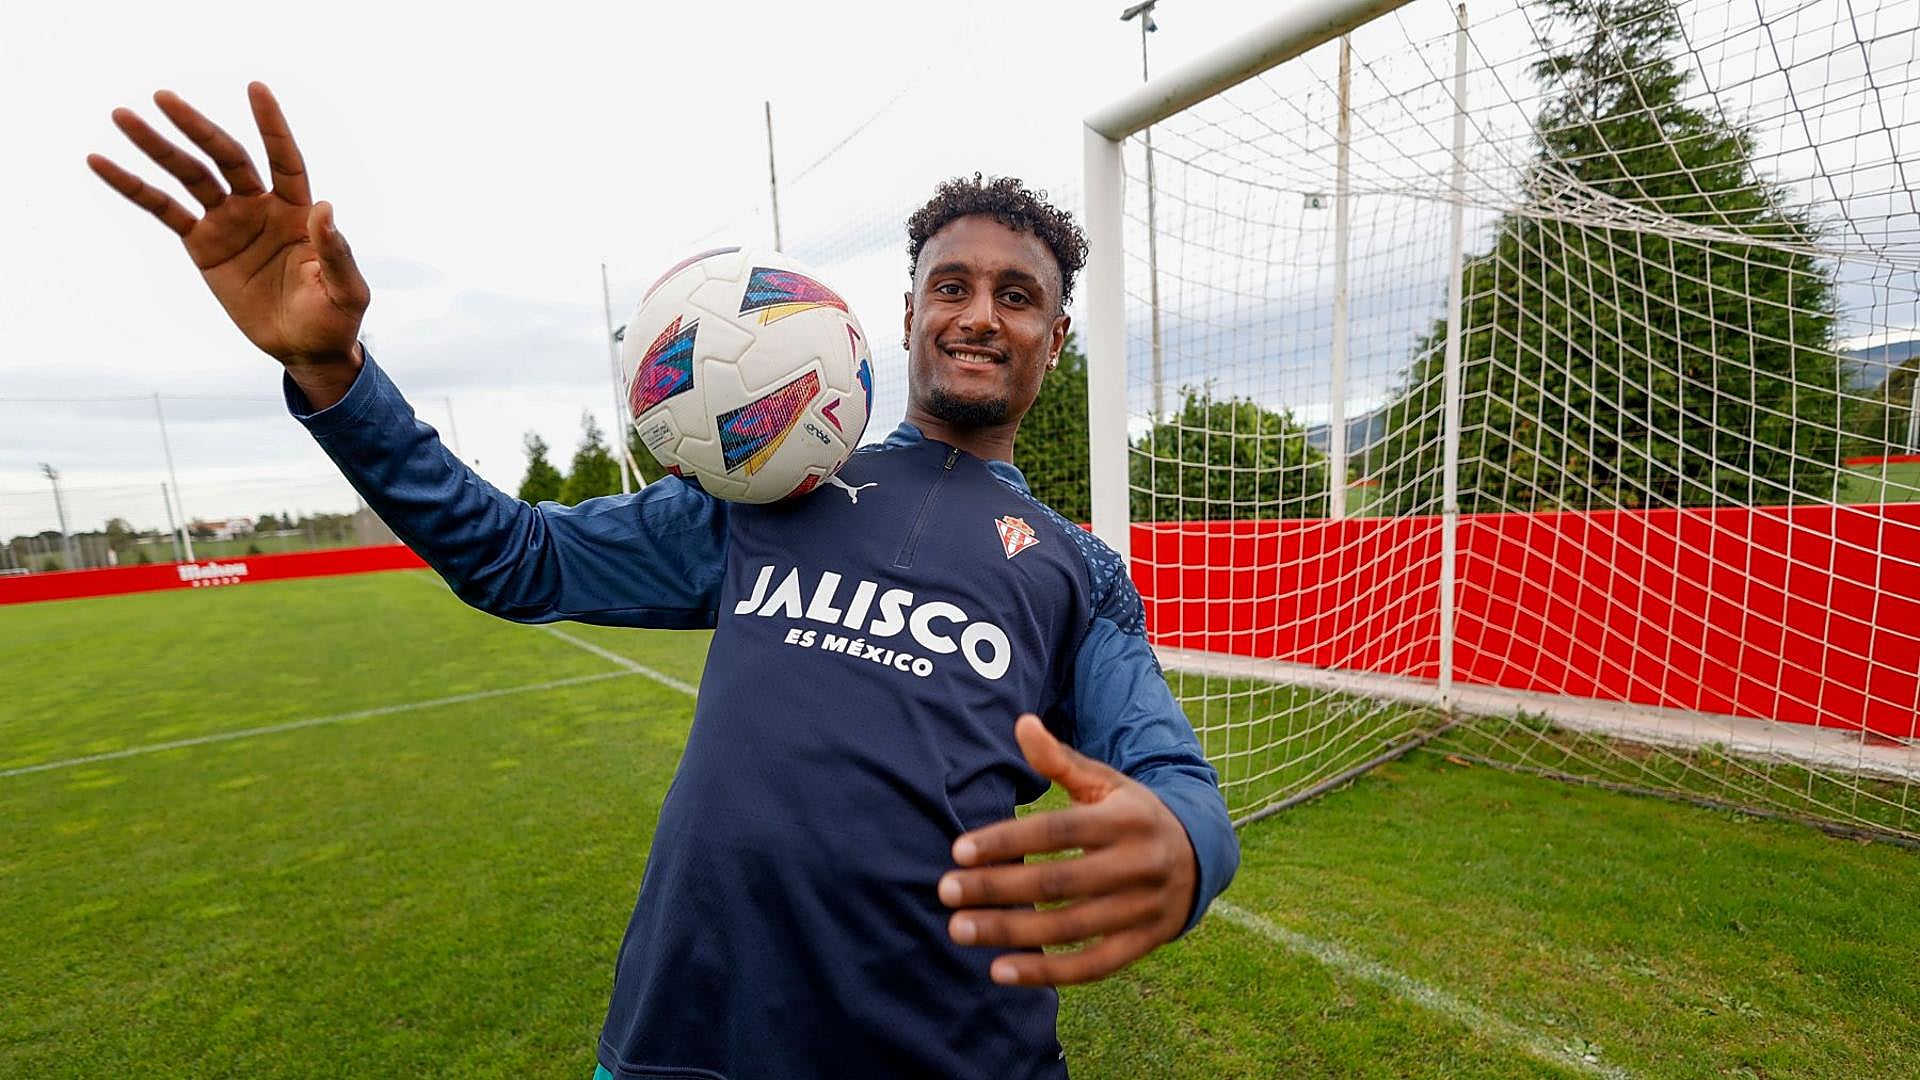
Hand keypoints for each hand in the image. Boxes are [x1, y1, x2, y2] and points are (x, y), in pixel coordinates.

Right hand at [88, 82, 368, 407]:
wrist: (304, 348)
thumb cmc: (334, 317)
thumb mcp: (345, 289)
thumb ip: (334, 251)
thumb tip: (323, 208)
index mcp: (297, 210)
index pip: (284, 159)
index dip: (272, 126)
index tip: (255, 88)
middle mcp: (260, 206)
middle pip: (226, 157)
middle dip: (197, 127)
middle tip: (163, 97)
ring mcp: (229, 222)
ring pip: (189, 175)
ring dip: (157, 147)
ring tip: (122, 115)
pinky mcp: (202, 245)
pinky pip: (163, 210)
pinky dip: (134, 187)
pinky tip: (101, 161)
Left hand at [938, 713, 1197, 985]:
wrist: (1200, 854)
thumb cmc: (1133, 813)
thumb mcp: (1106, 782)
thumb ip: (1059, 760)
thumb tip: (1020, 723)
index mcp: (1126, 818)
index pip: (1057, 831)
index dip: (1007, 841)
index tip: (959, 851)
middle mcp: (1139, 864)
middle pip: (1058, 882)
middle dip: (997, 889)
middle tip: (946, 892)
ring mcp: (1144, 909)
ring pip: (1069, 927)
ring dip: (1010, 932)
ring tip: (959, 930)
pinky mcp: (1144, 943)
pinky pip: (1092, 965)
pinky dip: (1045, 972)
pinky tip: (999, 970)